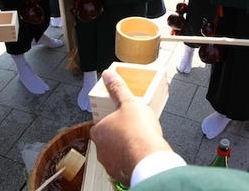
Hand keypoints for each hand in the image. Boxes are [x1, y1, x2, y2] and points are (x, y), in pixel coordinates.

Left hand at [89, 70, 172, 186]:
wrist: (149, 158)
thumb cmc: (138, 131)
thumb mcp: (129, 102)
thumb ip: (117, 89)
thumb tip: (108, 75)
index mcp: (99, 130)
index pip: (100, 125)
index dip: (111, 121)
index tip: (120, 118)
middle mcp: (101, 149)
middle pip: (108, 139)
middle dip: (119, 135)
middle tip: (133, 129)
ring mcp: (110, 163)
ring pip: (116, 153)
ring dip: (125, 148)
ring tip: (140, 141)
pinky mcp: (122, 174)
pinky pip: (125, 165)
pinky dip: (132, 159)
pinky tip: (142, 153)